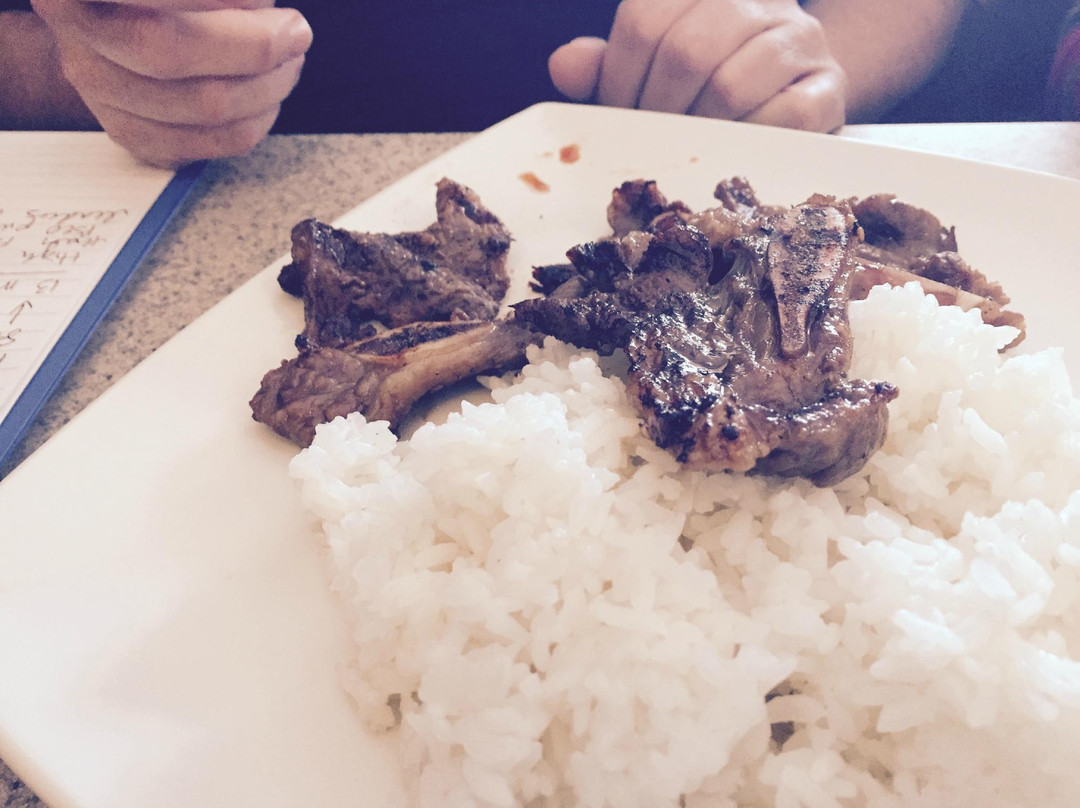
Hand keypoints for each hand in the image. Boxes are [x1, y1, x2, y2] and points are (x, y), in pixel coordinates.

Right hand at [30, 0, 311, 166]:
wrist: (120, 6)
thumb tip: (263, 16)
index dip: (225, 3)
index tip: (276, 12)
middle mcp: (77, 30)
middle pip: (170, 52)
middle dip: (253, 48)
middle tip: (294, 33)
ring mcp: (98, 88)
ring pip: (201, 106)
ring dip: (266, 87)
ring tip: (288, 62)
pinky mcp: (128, 131)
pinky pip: (205, 145)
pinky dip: (252, 124)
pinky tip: (266, 99)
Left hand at [549, 0, 846, 132]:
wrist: (791, 92)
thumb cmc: (706, 83)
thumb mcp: (650, 68)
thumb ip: (606, 66)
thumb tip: (564, 65)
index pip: (644, 20)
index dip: (619, 77)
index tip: (617, 114)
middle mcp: (755, 1)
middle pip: (685, 51)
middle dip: (655, 109)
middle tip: (650, 139)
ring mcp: (800, 40)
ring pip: (730, 85)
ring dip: (698, 129)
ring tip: (690, 144)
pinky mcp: (829, 87)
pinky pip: (783, 117)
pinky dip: (749, 141)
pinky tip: (737, 146)